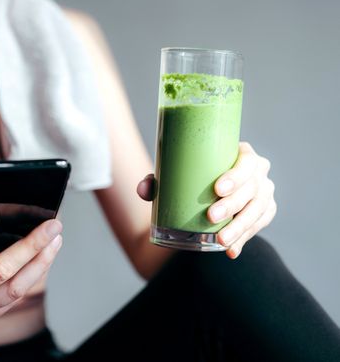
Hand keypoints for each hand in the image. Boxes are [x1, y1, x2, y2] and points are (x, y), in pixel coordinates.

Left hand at [137, 142, 275, 258]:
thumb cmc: (192, 176)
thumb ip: (157, 181)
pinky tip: (231, 250)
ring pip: (258, 210)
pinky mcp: (264, 212)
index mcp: (242, 154)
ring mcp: (264, 193)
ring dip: (240, 227)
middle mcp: (258, 173)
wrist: (208, 188)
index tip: (217, 188)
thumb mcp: (177, 174)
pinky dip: (244, 239)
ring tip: (221, 240)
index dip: (236, 175)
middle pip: (252, 188)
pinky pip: (258, 226)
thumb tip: (143, 189)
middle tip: (211, 216)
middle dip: (232, 204)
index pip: (247, 162)